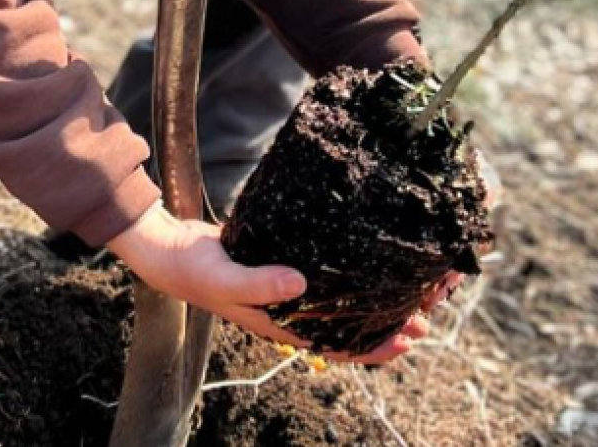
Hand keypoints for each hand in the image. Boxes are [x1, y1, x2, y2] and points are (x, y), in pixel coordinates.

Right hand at [106, 204, 431, 364]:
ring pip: (343, 302)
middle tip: (425, 308)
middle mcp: (292, 311)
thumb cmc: (197, 269)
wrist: (172, 249)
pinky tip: (370, 258)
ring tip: (410, 285)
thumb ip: (260, 284)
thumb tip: (302, 285)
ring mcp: (290, 290)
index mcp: (283, 324)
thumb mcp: (226, 277)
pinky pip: (328, 276)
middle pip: (349, 326)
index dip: (376, 348)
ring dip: (376, 298)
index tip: (409, 337)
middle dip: (388, 322)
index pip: (339, 346)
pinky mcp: (286, 263)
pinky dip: (352, 273)